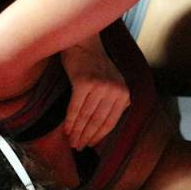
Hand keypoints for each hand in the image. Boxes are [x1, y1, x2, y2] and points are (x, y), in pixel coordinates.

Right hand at [59, 34, 130, 149]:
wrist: (83, 42)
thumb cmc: (94, 63)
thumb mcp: (112, 80)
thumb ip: (114, 100)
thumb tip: (106, 125)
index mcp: (123, 92)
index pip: (111, 120)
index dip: (99, 135)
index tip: (90, 144)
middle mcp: (115, 90)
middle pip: (98, 120)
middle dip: (87, 137)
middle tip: (78, 148)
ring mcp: (100, 86)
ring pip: (86, 116)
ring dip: (77, 132)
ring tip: (71, 142)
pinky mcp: (84, 83)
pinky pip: (75, 108)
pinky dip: (70, 121)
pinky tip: (66, 130)